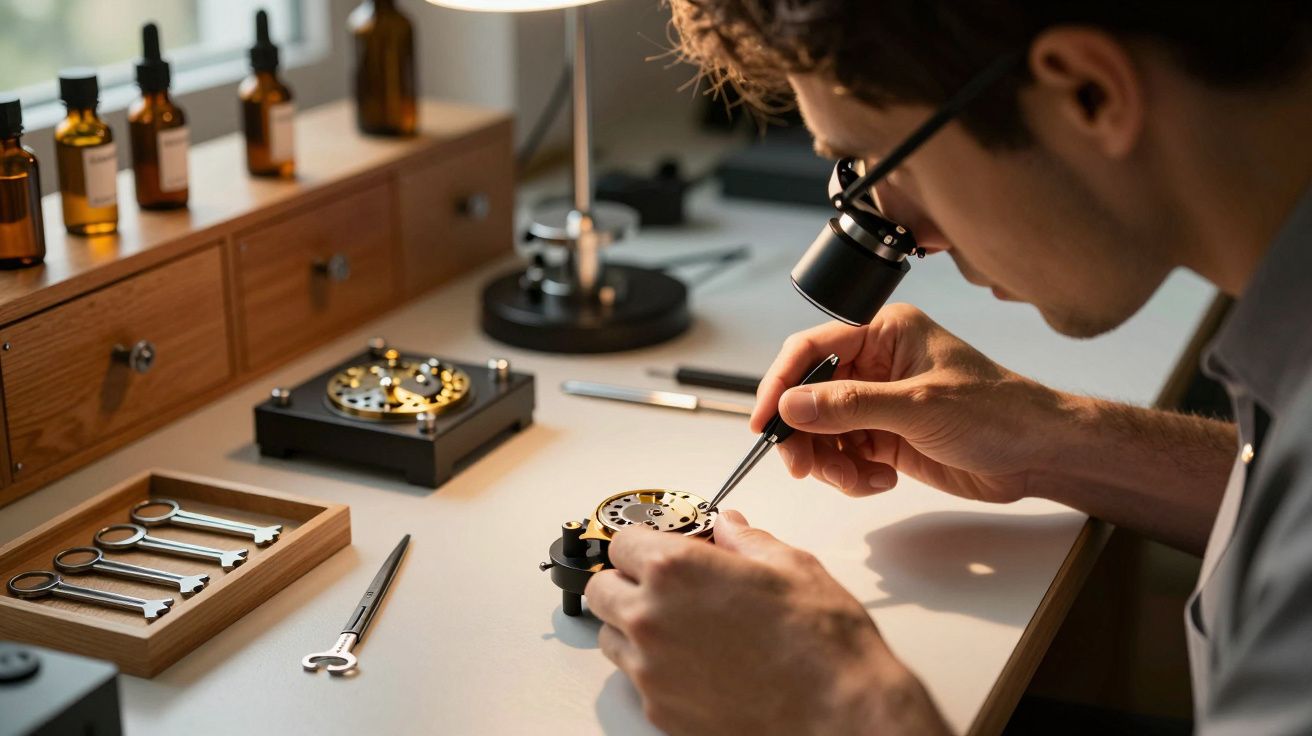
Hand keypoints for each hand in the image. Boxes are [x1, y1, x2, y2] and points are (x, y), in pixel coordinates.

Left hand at [585, 510, 949, 735]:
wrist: (840, 715)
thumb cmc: (822, 645)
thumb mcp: (790, 566)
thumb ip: (746, 541)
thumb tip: (730, 528)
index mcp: (676, 570)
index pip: (621, 542)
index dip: (644, 542)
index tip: (657, 547)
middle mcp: (652, 618)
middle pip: (602, 589)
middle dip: (628, 581)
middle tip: (663, 584)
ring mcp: (651, 670)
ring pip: (611, 636)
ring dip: (633, 625)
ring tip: (681, 626)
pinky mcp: (659, 710)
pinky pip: (635, 679)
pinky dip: (653, 668)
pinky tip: (695, 663)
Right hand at [753, 304, 1070, 502]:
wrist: (1039, 455)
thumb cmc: (998, 412)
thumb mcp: (919, 406)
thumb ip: (850, 405)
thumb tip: (792, 406)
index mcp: (883, 333)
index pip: (811, 349)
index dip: (780, 384)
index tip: (763, 421)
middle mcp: (875, 364)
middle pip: (808, 396)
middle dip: (803, 435)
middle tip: (803, 466)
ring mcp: (877, 403)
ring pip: (821, 432)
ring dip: (828, 461)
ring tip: (856, 478)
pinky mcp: (884, 438)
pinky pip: (843, 456)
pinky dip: (850, 475)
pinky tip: (880, 480)